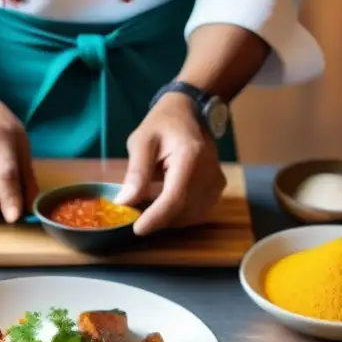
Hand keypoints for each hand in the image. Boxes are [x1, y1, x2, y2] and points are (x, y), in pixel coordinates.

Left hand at [115, 94, 226, 235]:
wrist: (190, 112)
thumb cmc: (163, 124)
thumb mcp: (142, 141)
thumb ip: (136, 172)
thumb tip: (125, 203)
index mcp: (191, 156)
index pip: (175, 197)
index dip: (156, 217)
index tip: (137, 229)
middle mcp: (210, 172)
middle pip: (183, 210)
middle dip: (157, 218)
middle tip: (135, 213)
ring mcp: (216, 182)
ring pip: (190, 215)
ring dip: (168, 218)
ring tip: (148, 206)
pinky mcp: (217, 189)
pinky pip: (197, 212)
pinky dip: (179, 214)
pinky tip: (164, 205)